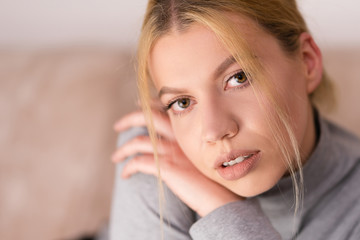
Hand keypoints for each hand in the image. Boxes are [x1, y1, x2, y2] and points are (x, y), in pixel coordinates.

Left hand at [112, 108, 242, 216]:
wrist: (222, 197)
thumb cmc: (215, 178)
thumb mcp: (203, 154)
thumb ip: (188, 144)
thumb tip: (173, 144)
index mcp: (189, 130)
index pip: (165, 108)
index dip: (149, 104)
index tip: (137, 104)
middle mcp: (180, 136)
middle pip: (149, 116)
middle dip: (130, 118)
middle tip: (118, 125)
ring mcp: (173, 151)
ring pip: (139, 141)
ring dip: (123, 149)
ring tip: (115, 157)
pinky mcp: (167, 168)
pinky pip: (139, 162)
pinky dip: (129, 167)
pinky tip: (126, 175)